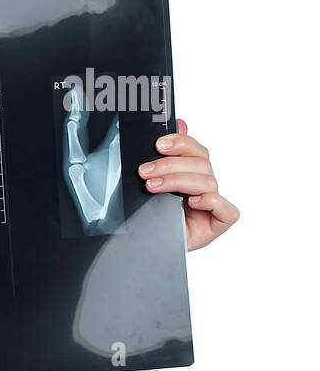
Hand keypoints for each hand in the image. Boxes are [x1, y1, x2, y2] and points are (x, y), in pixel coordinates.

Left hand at [137, 118, 238, 250]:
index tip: (158, 144)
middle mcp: (204, 187)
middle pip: (201, 163)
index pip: (195, 150)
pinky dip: (209, 201)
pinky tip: (191, 202)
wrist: (143, 247)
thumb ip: (165, 155)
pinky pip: (226, 209)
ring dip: (178, 181)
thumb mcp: (150, 182)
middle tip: (144, 171)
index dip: (181, 143)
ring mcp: (213, 205)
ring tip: (152, 186)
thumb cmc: (150, 216)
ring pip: (207, 182)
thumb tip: (181, 122)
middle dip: (170, 165)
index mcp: (191, 173)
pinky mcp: (218, 224)